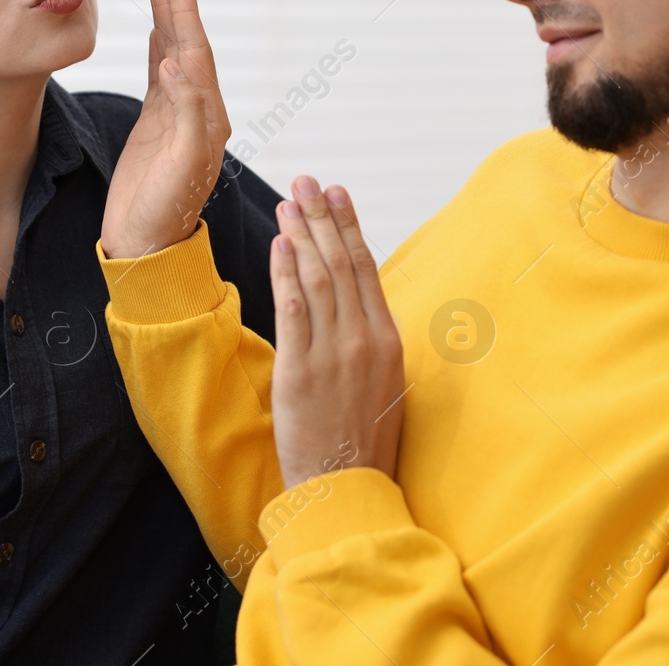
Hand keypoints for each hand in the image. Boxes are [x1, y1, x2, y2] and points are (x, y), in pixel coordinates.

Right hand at [101, 0, 231, 258]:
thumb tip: (174, 64)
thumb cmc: (165, 210)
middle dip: (177, 9)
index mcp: (210, 118)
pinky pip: (159, 76)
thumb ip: (184, 112)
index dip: (186, 18)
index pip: (198, 56)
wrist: (145, 243)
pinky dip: (157, 50)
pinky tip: (154, 33)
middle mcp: (199, 112)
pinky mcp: (157, 126)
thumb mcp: (182, 163)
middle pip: (188, 47)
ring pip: (172, 56)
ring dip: (166, 22)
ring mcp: (177, 116)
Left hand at [269, 177, 405, 489]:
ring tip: (289, 202)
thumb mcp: (384, 385)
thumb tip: (359, 306)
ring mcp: (334, 353)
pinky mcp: (303, 369)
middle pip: (343, 263)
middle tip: (308, 181)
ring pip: (319, 279)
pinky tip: (280, 244)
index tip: (337, 196)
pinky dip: (287, 273)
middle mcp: (364, 339)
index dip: (349, 227)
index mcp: (388, 340)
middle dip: (323, 217)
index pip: (367, 269)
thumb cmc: (363, 440)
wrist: (346, 486)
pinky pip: (294, 310)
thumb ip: (372, 342)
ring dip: (303, 235)